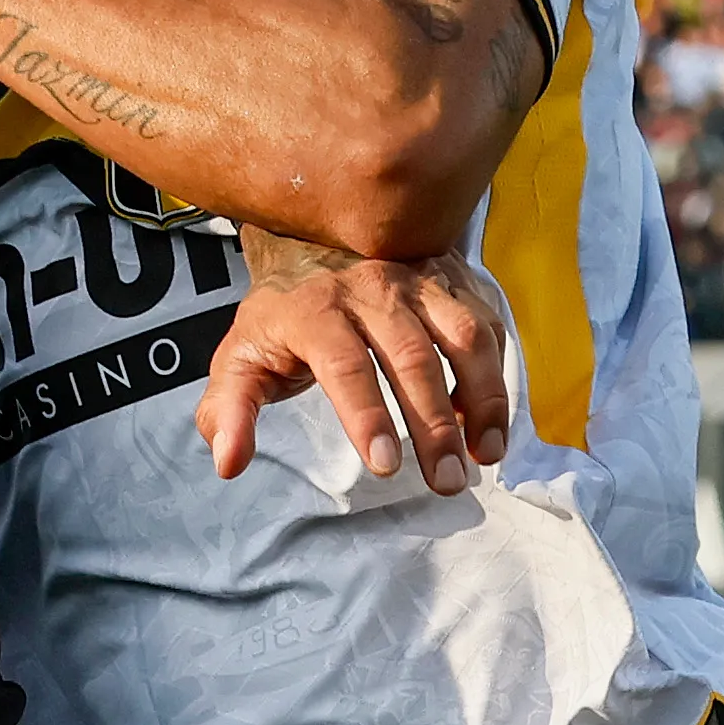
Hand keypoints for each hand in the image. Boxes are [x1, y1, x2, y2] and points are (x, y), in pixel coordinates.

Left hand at [202, 252, 512, 494]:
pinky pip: (486, 327)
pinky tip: (488, 423)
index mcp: (315, 310)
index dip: (366, 415)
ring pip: (464, 336)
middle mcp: (372, 289)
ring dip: (483, 398)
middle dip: (434, 426)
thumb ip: (228, 412)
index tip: (385, 467)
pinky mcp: (452, 283)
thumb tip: (229, 463)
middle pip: (413, 357)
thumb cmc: (280, 319)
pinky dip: (495, 376)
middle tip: (447, 483)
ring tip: (486, 455)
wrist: (314, 241)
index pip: (345, 364)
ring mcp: (419, 282)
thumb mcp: (241, 360)